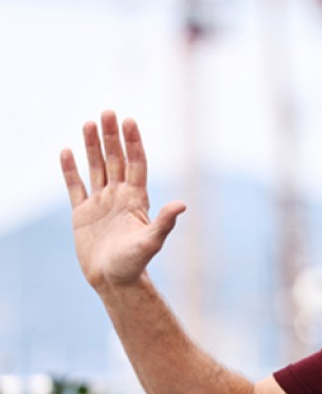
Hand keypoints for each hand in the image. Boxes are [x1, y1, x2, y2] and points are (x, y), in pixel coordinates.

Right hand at [60, 111, 185, 290]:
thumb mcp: (151, 242)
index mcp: (136, 199)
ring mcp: (100, 203)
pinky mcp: (82, 213)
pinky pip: (75, 186)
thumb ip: (164, 222)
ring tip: (88, 123)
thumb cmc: (135, 263)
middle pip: (116, 159)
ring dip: (92, 146)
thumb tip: (182, 205)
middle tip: (107, 112)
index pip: (136, 163)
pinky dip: (70, 169)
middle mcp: (119, 196)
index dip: (133, 143)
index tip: (129, 121)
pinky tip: (67, 151)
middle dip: (111, 136)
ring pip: (96, 167)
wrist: (114, 281)